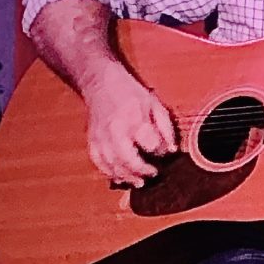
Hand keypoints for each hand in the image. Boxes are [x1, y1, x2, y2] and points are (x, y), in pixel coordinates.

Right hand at [84, 64, 177, 186]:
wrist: (100, 82)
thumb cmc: (130, 92)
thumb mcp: (155, 104)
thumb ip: (165, 128)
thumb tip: (171, 150)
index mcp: (134, 120)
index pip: (151, 145)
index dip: (161, 152)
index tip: (166, 154)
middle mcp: (115, 131)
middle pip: (128, 160)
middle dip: (142, 171)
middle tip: (154, 174)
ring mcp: (101, 138)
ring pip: (112, 165)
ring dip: (126, 177)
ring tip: (139, 182)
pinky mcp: (92, 141)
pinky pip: (98, 162)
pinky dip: (109, 173)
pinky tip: (119, 178)